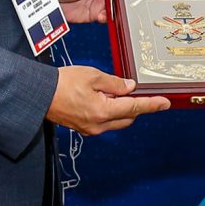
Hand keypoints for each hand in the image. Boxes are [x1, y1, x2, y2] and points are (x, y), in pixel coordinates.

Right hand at [46, 65, 169, 134]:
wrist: (39, 95)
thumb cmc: (62, 84)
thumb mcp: (93, 76)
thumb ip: (115, 83)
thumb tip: (129, 87)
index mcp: (103, 112)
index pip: (134, 108)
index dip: (152, 105)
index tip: (165, 103)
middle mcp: (99, 125)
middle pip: (127, 117)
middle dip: (134, 105)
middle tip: (130, 89)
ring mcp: (90, 129)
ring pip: (116, 120)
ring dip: (120, 108)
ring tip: (108, 90)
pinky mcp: (83, 128)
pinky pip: (104, 121)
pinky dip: (108, 111)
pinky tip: (100, 97)